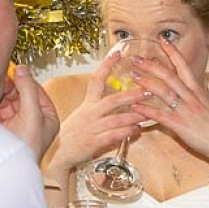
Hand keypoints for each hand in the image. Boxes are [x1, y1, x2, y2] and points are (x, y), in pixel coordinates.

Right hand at [0, 65, 59, 159]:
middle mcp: (33, 121)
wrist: (8, 170)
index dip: (26, 80)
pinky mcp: (0, 128)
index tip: (15, 70)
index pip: (37, 91)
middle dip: (9, 90)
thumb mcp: (32, 114)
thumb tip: (23, 69)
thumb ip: (27, 89)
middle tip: (1, 83)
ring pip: (6, 102)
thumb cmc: (27, 150)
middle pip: (20, 95)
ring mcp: (16, 124)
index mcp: (48, 118)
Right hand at [50, 51, 147, 170]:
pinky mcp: (94, 142)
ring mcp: (92, 128)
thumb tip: (120, 100)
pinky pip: (113, 135)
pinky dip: (126, 132)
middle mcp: (90, 113)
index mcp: (87, 104)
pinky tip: (136, 130)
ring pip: (116, 119)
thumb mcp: (83, 115)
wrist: (60, 153)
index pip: (96, 80)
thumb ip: (100, 107)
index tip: (117, 53)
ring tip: (149, 113)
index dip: (106, 65)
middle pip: (112, 100)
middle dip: (131, 95)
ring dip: (134, 116)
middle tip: (148, 90)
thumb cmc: (74, 134)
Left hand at [129, 39, 208, 165]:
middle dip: (153, 66)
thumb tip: (185, 88)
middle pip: (170, 76)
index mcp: (197, 91)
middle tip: (137, 58)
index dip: (173, 53)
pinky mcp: (180, 125)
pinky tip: (135, 107)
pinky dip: (147, 110)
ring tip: (133, 77)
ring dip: (147, 83)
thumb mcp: (207, 105)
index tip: (163, 41)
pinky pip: (160, 115)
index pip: (184, 66)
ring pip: (165, 92)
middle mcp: (191, 97)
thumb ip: (194, 95)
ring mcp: (185, 110)